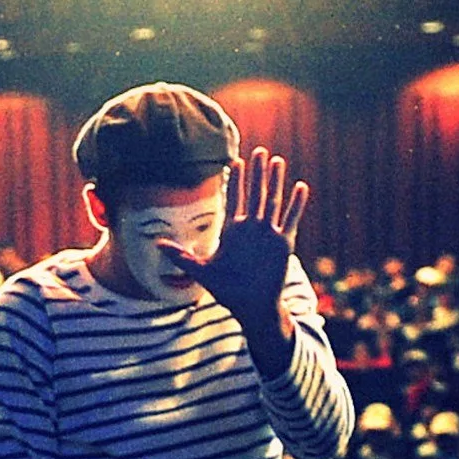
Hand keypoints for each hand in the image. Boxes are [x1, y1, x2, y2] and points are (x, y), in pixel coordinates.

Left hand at [155, 146, 309, 326]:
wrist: (251, 307)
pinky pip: (291, 220)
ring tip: (278, 161)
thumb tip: (157, 244)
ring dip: (275, 181)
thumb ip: (181, 256)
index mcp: (233, 231)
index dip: (236, 180)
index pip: (234, 199)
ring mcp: (268, 234)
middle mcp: (252, 228)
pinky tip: (301, 187)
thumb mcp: (202, 271)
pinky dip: (296, 204)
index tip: (236, 161)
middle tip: (261, 151)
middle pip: (255, 194)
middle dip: (257, 173)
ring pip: (273, 201)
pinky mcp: (283, 244)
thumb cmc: (228, 290)